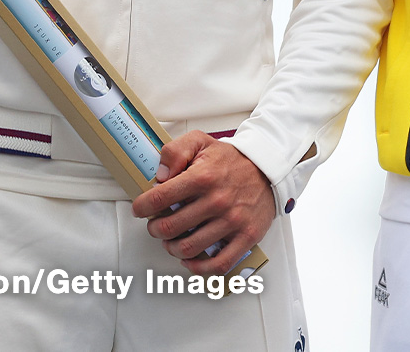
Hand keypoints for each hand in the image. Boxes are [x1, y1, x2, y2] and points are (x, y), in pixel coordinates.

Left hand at [131, 131, 275, 275]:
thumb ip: (174, 152)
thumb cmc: (232, 160)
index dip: (142, 207)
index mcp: (203, 177)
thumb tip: (159, 176)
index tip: (141, 209)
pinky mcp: (246, 236)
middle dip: (155, 229)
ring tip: (172, 240)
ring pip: (188, 248)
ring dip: (172, 248)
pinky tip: (190, 259)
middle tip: (157, 225)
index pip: (159, 198)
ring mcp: (232, 221)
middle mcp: (217, 201)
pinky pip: (218, 264)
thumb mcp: (200, 142)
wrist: (269, 168)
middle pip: (169, 228)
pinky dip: (198, 267)